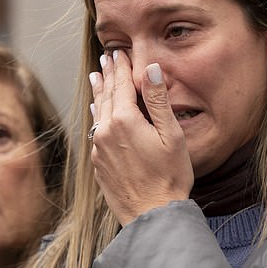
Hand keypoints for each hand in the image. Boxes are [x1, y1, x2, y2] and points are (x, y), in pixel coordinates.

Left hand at [89, 50, 193, 225]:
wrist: (151, 215)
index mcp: (124, 120)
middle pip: (106, 96)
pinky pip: (96, 132)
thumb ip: (158, 101)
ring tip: (96, 78)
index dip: (121, 67)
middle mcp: (106, 132)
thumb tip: (150, 70)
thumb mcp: (171, 135)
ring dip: (98, 94)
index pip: (121, 84)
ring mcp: (99, 149)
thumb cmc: (168, 177)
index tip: (119, 52)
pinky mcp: (98, 164)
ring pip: (98, 113)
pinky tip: (97, 114)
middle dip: (107, 75)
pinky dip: (97, 117)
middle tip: (106, 59)